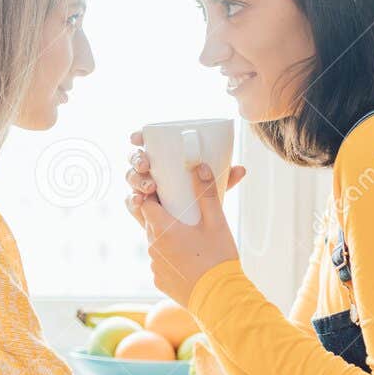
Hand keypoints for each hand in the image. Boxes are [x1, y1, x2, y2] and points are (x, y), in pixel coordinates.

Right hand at [123, 131, 248, 199]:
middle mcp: (151, 174)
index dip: (139, 138)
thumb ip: (224, 181)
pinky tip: (138, 201)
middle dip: (137, 160)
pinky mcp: (142, 210)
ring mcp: (144, 191)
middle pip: (136, 161)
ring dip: (137, 180)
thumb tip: (241, 169)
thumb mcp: (214, 192)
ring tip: (149, 187)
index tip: (137, 138)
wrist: (199, 236)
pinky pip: (131, 204)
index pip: (147, 145)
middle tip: (146, 166)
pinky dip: (132, 201)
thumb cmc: (203, 206)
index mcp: (164, 162)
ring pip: (132, 180)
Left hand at [124, 135, 243, 305]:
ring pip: (156, 244)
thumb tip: (199, 166)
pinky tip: (189, 260)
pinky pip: (161, 263)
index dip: (153, 196)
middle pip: (150, 223)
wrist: (219, 299)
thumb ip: (206, 192)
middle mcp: (153, 247)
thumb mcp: (216, 222)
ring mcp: (154, 266)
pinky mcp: (159, 281)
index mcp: (162, 229)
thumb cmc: (218, 258)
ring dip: (167, 238)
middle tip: (182, 213)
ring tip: (189, 238)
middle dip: (163, 216)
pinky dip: (171, 259)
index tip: (165, 193)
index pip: (145, 204)